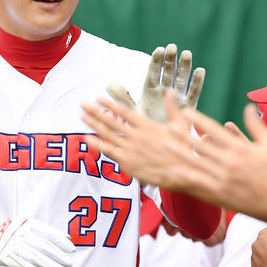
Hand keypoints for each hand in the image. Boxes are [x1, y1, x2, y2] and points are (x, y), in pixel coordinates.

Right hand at [0, 215, 74, 266]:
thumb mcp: (28, 225)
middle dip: (57, 255)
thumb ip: (46, 232)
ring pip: (33, 256)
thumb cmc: (13, 230)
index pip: (48, 232)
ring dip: (48, 264)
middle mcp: (20, 233)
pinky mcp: (4, 256)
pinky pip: (20, 264)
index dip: (60, 241)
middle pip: (43, 246)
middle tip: (69, 263)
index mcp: (27, 223)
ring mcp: (12, 245)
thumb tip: (67, 238)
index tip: (72, 249)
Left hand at [81, 93, 197, 190]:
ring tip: (82, 116)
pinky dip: (97, 145)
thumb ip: (173, 109)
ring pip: (107, 135)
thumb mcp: (181, 126)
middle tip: (82, 104)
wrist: (183, 173)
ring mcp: (130, 150)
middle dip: (95, 112)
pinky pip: (109, 152)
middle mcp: (136, 136)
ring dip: (93, 125)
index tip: (98, 98)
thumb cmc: (184, 150)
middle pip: (110, 121)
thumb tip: (169, 93)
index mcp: (147, 126)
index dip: (109, 104)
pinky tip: (87, 138)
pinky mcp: (128, 163)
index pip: (124, 112)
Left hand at [107, 44, 204, 122]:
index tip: (159, 50)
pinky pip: (193, 94)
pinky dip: (197, 83)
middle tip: (173, 47)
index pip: (153, 74)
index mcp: (150, 92)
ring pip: (181, 80)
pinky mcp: (188, 107)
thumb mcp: (133, 113)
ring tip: (186, 54)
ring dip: (184, 67)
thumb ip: (123, 99)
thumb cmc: (144, 128)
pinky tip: (200, 70)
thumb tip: (108, 85)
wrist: (159, 146)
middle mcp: (164, 92)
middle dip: (171, 61)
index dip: (156, 62)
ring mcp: (177, 99)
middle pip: (168, 73)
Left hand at [163, 103, 266, 221]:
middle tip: (168, 125)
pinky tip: (175, 169)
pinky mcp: (223, 193)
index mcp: (241, 148)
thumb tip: (248, 106)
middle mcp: (230, 162)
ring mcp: (225, 179)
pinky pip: (201, 183)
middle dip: (184, 134)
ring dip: (180, 152)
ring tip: (166, 143)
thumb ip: (256, 125)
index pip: (214, 129)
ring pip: (197, 162)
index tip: (186, 111)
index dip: (198, 119)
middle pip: (201, 144)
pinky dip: (187, 175)